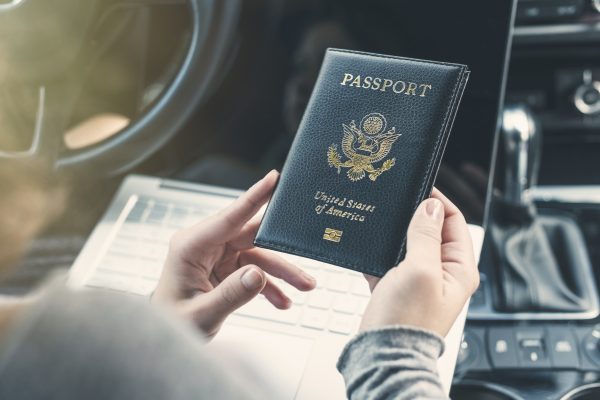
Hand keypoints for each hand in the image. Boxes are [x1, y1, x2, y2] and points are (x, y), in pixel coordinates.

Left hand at [153, 170, 315, 337]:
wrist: (167, 337)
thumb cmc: (173, 321)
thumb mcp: (201, 314)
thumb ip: (230, 295)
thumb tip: (257, 275)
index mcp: (191, 245)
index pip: (228, 217)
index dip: (254, 196)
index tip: (274, 178)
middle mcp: (206, 244)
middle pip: (252, 236)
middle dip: (281, 248)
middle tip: (306, 246)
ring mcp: (218, 255)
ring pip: (259, 254)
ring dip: (282, 271)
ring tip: (305, 285)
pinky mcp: (226, 267)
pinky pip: (255, 270)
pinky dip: (270, 285)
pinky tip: (283, 300)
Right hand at [360, 188, 478, 336]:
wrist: (384, 355)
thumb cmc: (408, 320)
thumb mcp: (420, 270)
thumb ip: (426, 235)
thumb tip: (431, 205)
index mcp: (458, 269)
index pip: (454, 223)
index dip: (438, 202)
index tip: (419, 187)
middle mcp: (441, 273)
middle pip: (431, 232)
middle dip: (414, 216)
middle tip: (396, 202)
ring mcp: (418, 281)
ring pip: (408, 245)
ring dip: (395, 234)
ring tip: (381, 221)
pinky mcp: (396, 288)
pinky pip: (389, 262)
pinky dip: (379, 253)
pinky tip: (367, 247)